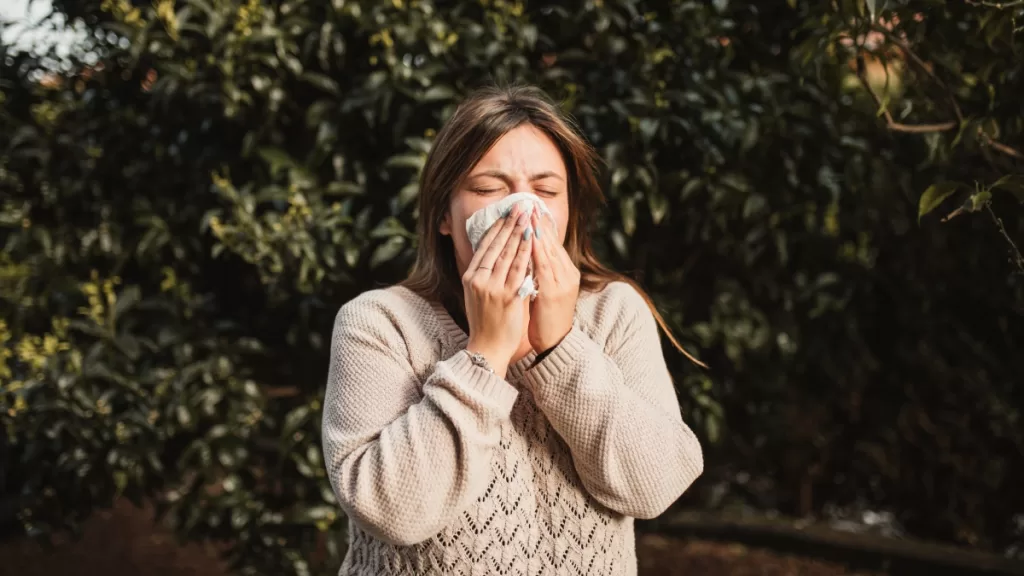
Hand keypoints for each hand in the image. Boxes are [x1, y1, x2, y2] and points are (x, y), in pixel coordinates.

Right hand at [463, 204, 533, 376]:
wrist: (487, 347)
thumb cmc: (485, 321)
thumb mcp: (477, 294)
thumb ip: (484, 274)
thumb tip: (493, 254)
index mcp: (471, 277)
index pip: (484, 246)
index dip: (496, 227)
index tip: (506, 212)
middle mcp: (479, 280)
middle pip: (496, 245)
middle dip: (509, 224)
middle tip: (520, 207)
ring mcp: (493, 288)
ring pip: (508, 254)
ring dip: (519, 233)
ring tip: (528, 217)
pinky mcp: (507, 297)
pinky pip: (519, 270)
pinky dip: (526, 253)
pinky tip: (533, 241)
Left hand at [528, 210, 579, 352]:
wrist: (555, 343)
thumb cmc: (546, 318)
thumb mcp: (545, 290)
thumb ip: (539, 272)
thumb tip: (526, 254)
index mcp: (566, 272)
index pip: (553, 243)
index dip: (542, 225)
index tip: (531, 209)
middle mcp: (567, 274)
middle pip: (552, 242)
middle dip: (539, 222)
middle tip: (528, 203)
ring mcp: (562, 282)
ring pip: (549, 251)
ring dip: (538, 231)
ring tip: (529, 214)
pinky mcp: (554, 292)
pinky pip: (545, 266)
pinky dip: (537, 251)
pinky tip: (530, 239)